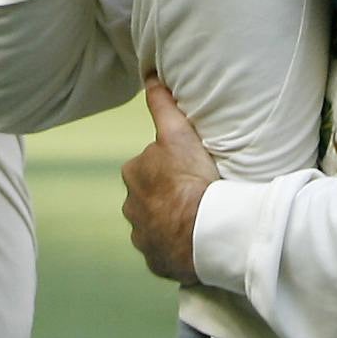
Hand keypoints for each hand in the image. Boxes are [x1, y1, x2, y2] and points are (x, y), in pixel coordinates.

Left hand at [120, 80, 215, 284]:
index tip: (190, 172)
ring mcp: (142, 237)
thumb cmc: (191, 180)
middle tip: (198, 193)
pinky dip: (175, 245)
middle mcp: (131, 207)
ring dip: (172, 220)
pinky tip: (193, 241)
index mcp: (134, 174)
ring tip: (198, 219)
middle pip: (152, 195)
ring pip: (156, 223)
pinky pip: (164, 249)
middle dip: (169, 194)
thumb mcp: (179, 135)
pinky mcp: (154, 260)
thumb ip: (162, 105)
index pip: (151, 165)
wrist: (205, 233)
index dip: (171, 166)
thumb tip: (149, 77)